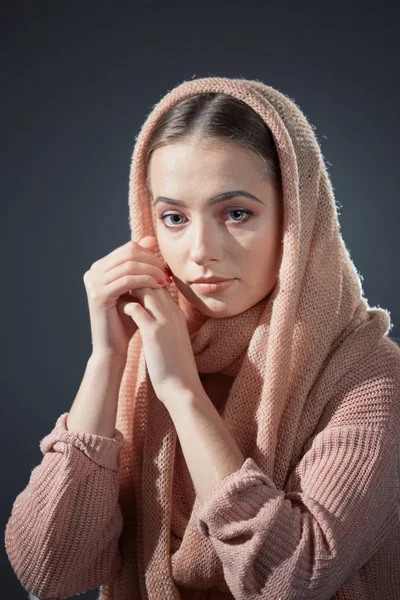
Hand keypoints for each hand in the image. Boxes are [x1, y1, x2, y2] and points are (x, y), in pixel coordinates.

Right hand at [83, 236, 169, 359]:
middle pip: (129, 253)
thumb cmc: (128, 319)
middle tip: (166, 273)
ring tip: (165, 280)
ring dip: (151, 270)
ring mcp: (93, 283)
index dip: (149, 254)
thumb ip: (142, 264)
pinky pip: (127, 280)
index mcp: (100, 267)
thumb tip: (150, 239)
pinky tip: (159, 286)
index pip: (128, 248)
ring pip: (129, 265)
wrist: (113, 347)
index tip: (164, 267)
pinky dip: (146, 280)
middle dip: (152, 261)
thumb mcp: (137, 288)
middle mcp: (93, 272)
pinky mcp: (98, 295)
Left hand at [124, 285, 205, 404]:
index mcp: (177, 315)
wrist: (182, 387)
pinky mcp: (154, 332)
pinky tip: (118, 309)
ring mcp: (165, 321)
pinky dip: (126, 305)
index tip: (131, 283)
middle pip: (154, 282)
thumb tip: (150, 320)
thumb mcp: (173, 339)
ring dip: (130, 289)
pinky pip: (136, 308)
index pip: (161, 286)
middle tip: (121, 282)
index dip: (145, 281)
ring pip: (146, 290)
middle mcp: (173, 313)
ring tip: (118, 292)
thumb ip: (165, 326)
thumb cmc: (175, 367)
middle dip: (137, 279)